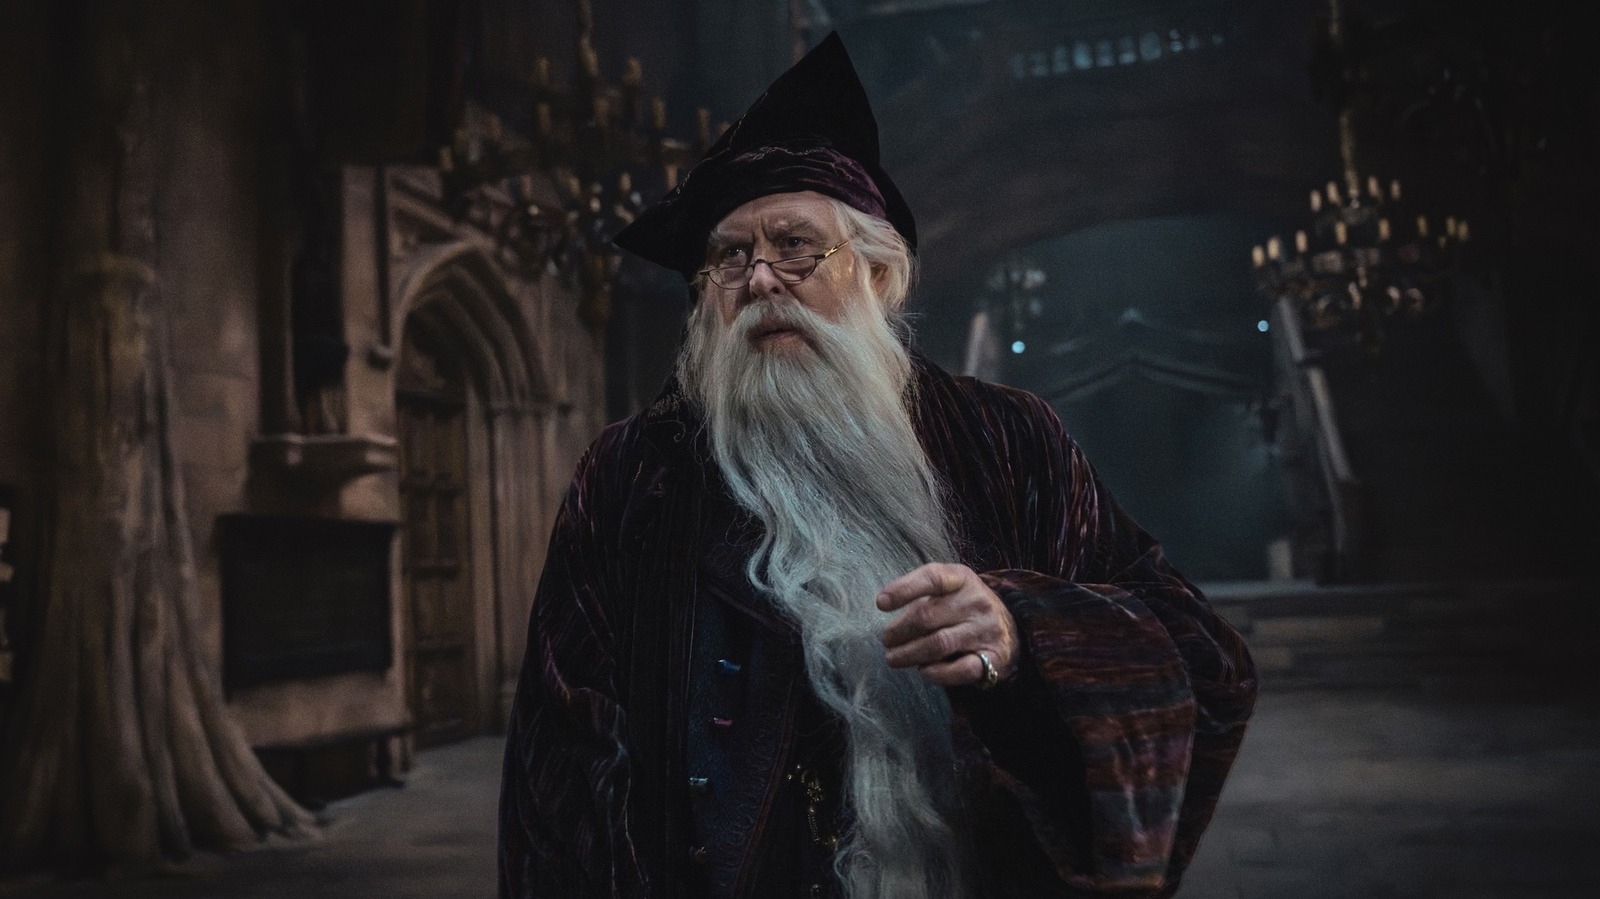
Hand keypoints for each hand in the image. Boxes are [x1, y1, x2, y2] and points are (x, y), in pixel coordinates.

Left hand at [877, 562, 1019, 687]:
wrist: (1009, 628)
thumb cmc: (963, 607)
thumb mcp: (948, 589)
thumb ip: (921, 595)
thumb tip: (884, 605)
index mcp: (962, 578)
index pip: (932, 577)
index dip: (903, 589)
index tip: (881, 603)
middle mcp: (977, 601)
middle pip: (928, 615)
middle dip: (899, 630)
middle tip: (886, 640)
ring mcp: (986, 630)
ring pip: (939, 644)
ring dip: (909, 654)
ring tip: (893, 658)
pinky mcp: (993, 658)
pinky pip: (960, 669)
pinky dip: (936, 673)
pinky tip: (923, 671)